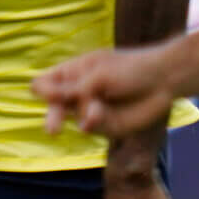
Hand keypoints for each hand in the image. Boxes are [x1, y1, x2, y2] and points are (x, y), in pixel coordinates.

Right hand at [33, 44, 178, 139]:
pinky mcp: (104, 125)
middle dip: (53, 116)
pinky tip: (99, 117)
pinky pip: (88, 127)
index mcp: (74, 72)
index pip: (45, 82)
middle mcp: (78, 91)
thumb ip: (70, 87)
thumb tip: (35, 90)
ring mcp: (90, 109)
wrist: (164, 81)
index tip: (47, 93)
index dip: (43, 89)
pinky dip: (92, 122)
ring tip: (96, 111)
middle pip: (54, 105)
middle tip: (53, 129)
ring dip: (82, 114)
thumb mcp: (97, 75)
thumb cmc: (131, 69)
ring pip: (72, 118)